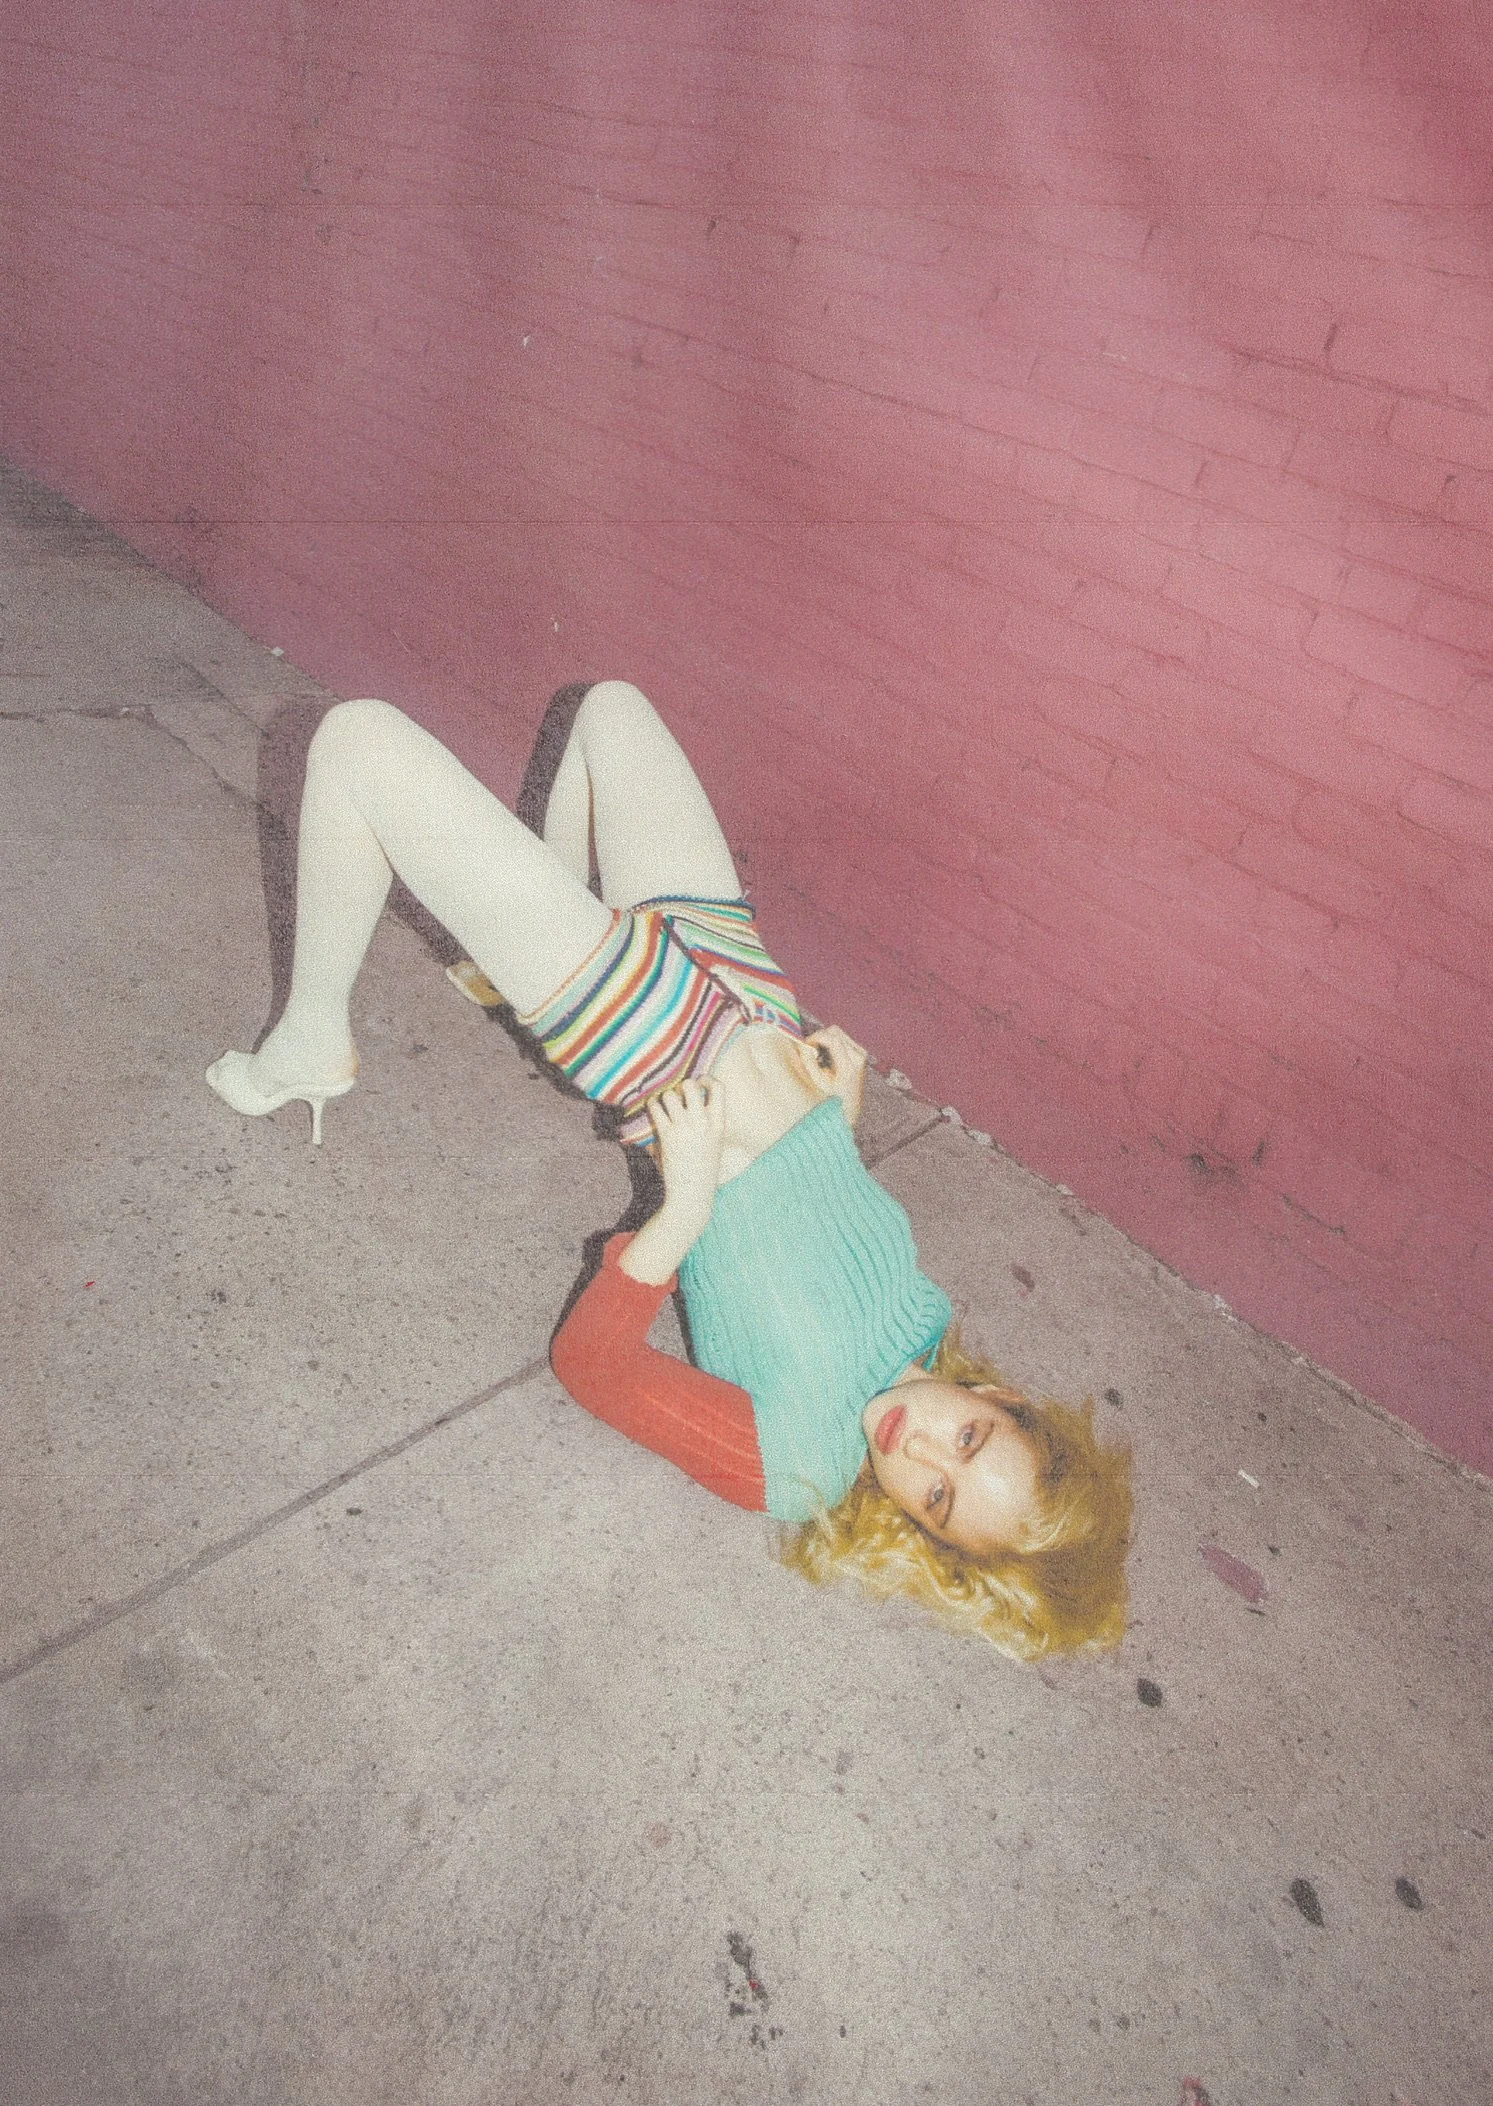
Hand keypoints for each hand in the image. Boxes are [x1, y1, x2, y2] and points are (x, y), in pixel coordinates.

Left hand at [647, 1077, 726, 1224]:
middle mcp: (702, 1124)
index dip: (707, 1080)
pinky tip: (654, 1109)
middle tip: (677, 1094)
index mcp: (718, 1125)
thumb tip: (694, 1103)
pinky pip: (656, 1109)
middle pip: (690, 1086)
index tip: (699, 1083)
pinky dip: (653, 1105)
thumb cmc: (703, 1170)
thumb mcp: (715, 1145)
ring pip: (670, 1095)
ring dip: (665, 1096)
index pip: (719, 1089)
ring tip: (664, 1104)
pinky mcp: (667, 1136)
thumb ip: (709, 1124)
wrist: (693, 1194)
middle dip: (682, 1085)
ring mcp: (684, 1129)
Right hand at [803, 1025, 868, 1126]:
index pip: (832, 1039)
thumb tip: (803, 1046)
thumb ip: (809, 1063)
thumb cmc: (832, 1097)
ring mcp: (861, 1053)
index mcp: (848, 1065)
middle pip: (835, 1031)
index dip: (816, 1037)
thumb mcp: (818, 1082)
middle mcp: (858, 1056)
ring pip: (838, 1033)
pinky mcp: (860, 1052)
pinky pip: (842, 1038)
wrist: (851, 1105)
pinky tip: (827, 1056)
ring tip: (818, 1055)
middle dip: (819, 1037)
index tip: (805, 1045)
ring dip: (825, 1039)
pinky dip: (831, 1042)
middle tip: (810, 1049)